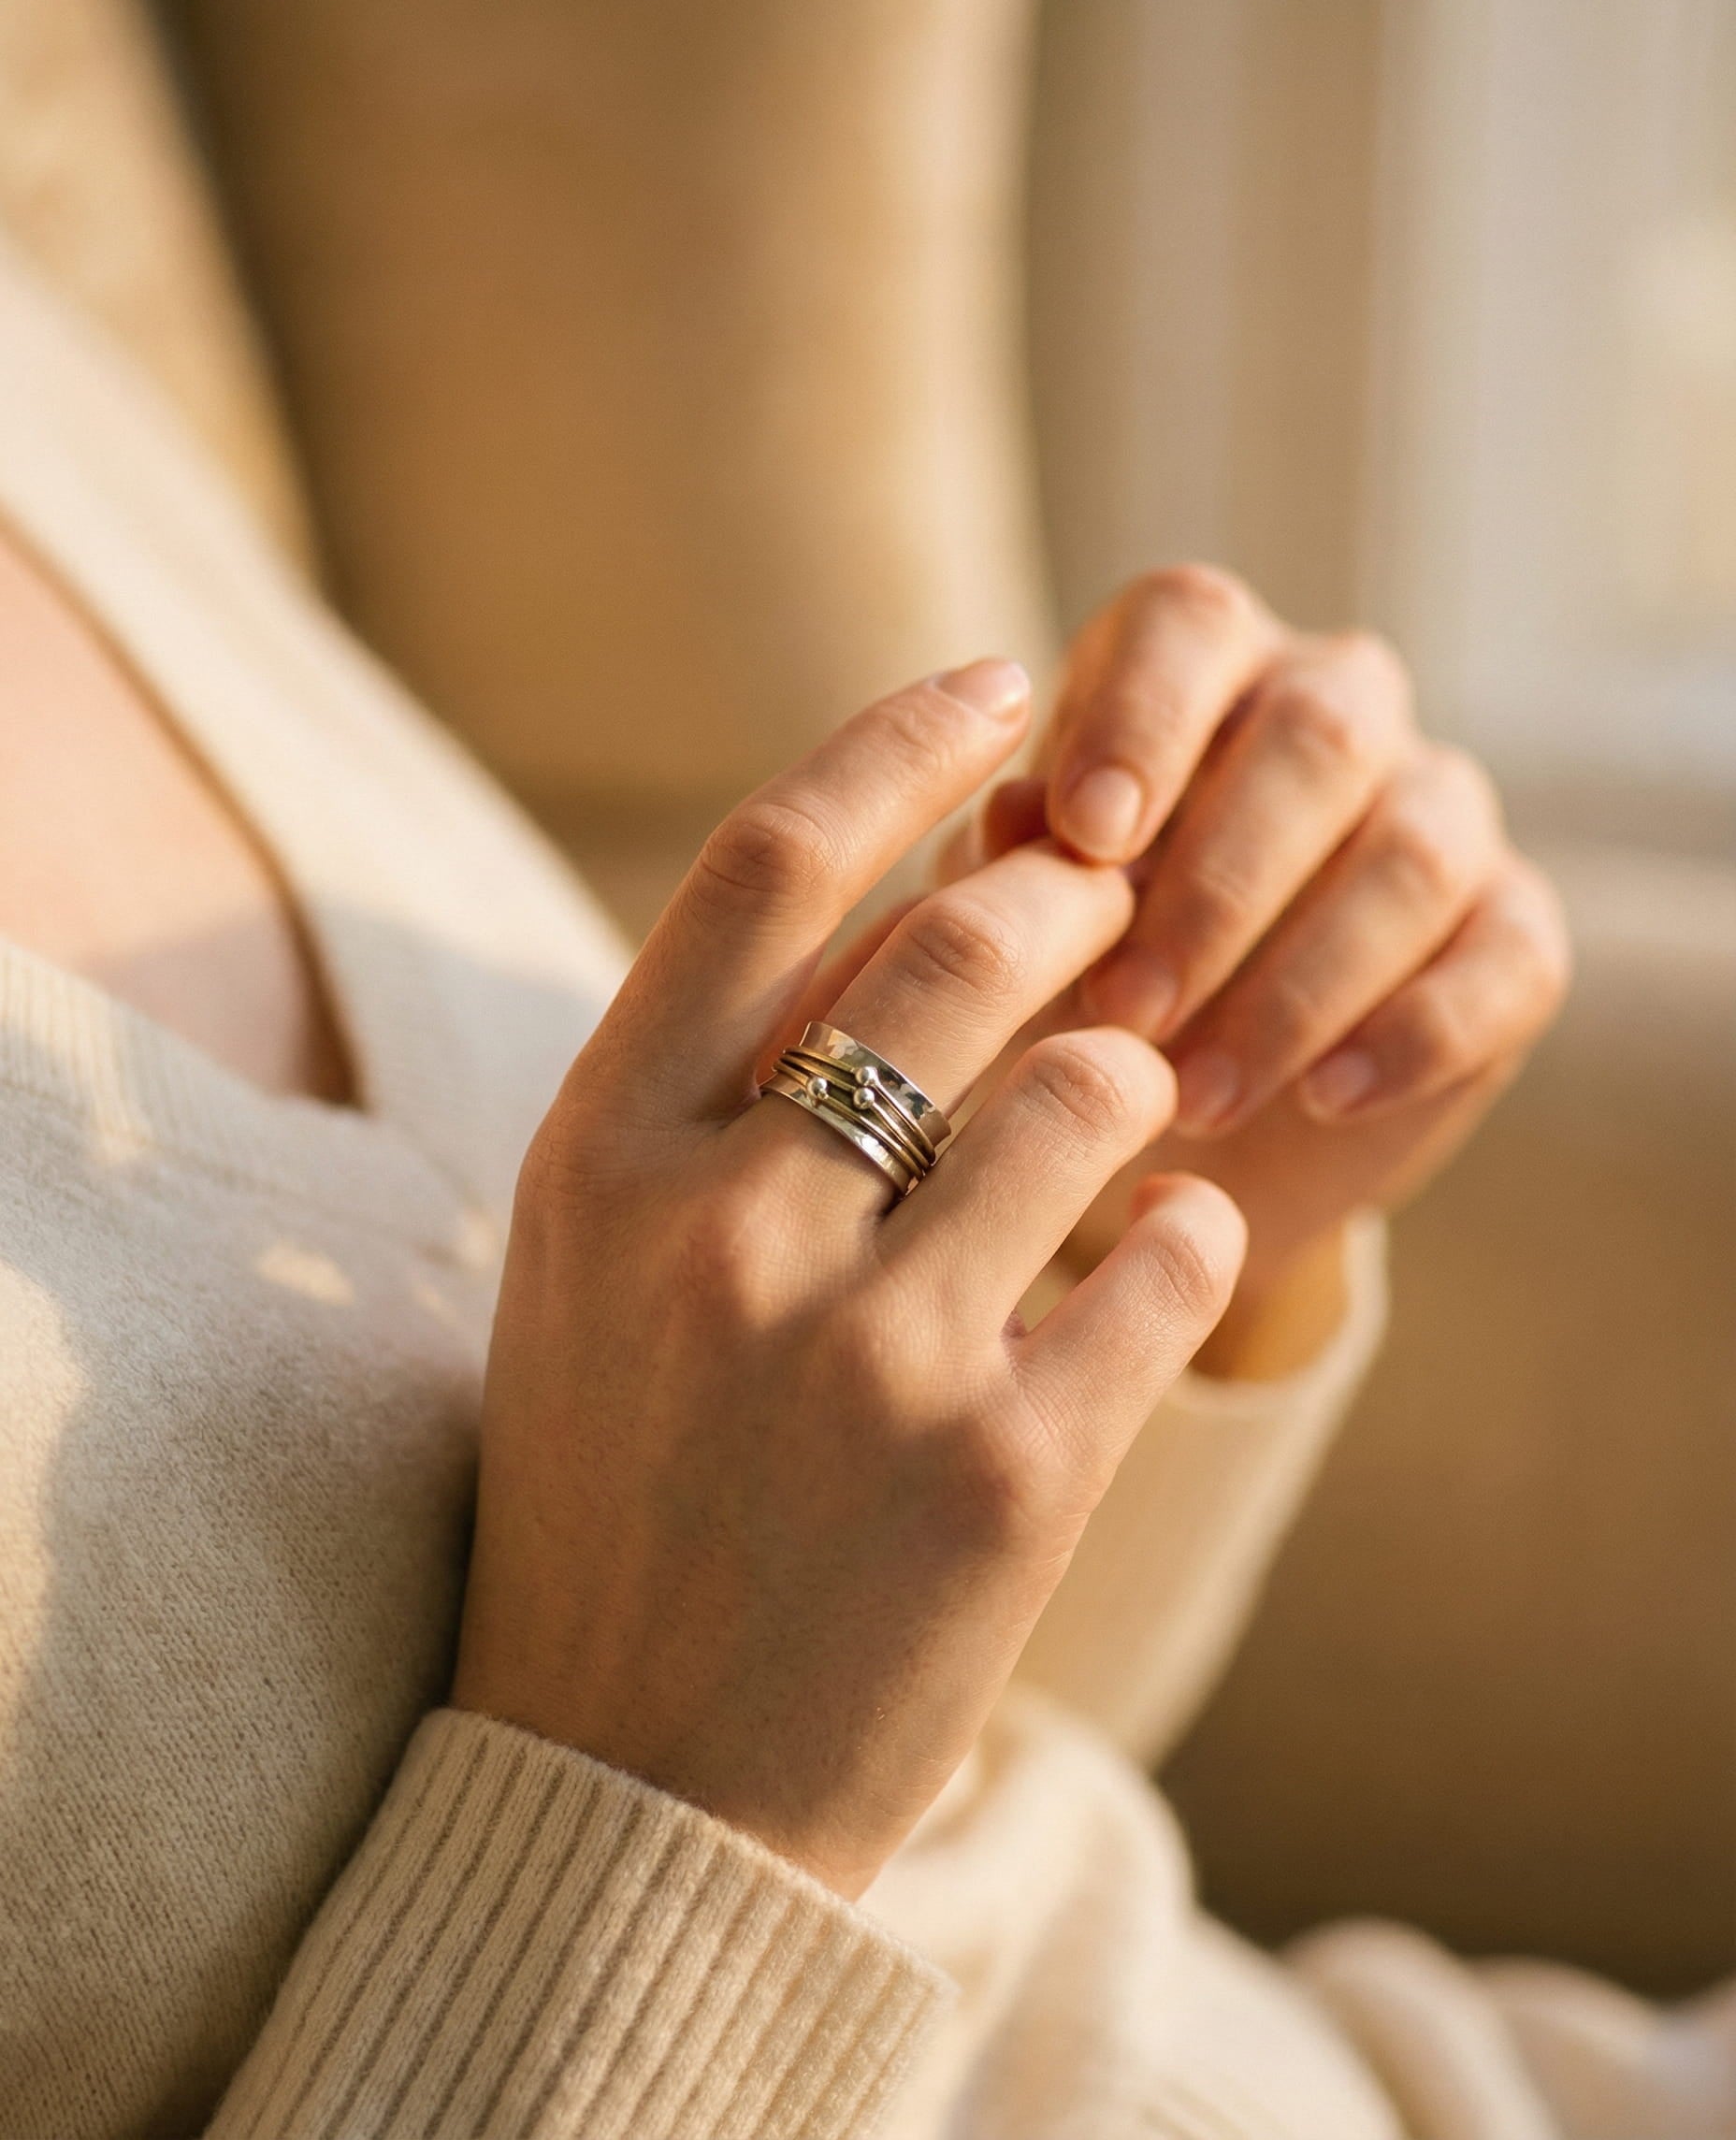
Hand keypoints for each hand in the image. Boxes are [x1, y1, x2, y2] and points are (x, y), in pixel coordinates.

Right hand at [454, 660, 1245, 1897]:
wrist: (635, 1784)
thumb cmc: (613, 1496)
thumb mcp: (593, 1269)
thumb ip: (699, 1086)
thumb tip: (872, 896)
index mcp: (601, 1157)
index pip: (768, 865)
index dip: (898, 742)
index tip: (996, 680)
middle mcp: (723, 1230)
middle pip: (960, 944)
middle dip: (1068, 891)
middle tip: (1106, 895)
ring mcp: (868, 1353)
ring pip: (1093, 1081)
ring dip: (1136, 1063)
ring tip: (1119, 1101)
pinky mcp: (1007, 1470)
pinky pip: (1168, 1255)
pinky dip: (1186, 1225)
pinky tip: (1152, 1249)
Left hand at [976, 566, 1570, 1341]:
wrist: (1162, 1119)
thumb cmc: (1060, 977)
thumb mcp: (1006, 926)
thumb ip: (1005, 862)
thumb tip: (1016, 817)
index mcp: (1197, 663)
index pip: (1189, 626)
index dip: (1141, 720)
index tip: (1089, 838)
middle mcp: (1335, 704)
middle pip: (1318, 735)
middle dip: (1215, 886)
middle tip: (1125, 1012)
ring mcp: (1440, 809)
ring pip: (1409, 854)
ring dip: (1292, 989)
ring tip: (1190, 1099)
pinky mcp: (1511, 930)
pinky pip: (1503, 961)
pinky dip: (1414, 1035)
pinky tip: (1323, 1100)